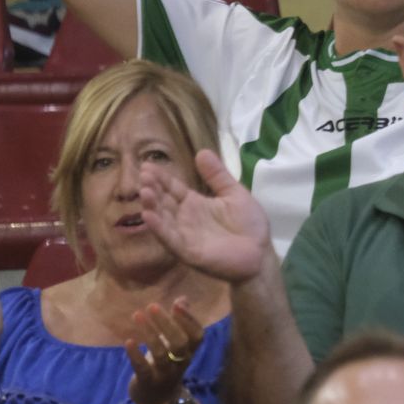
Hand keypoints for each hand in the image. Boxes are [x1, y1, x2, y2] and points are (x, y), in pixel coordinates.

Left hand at [125, 298, 204, 403]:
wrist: (158, 400)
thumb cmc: (167, 364)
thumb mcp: (176, 344)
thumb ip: (180, 322)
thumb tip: (182, 299)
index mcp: (190, 352)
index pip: (197, 335)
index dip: (189, 320)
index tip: (176, 304)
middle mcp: (180, 362)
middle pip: (180, 342)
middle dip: (167, 323)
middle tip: (152, 306)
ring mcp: (164, 373)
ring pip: (161, 353)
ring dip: (150, 333)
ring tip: (137, 315)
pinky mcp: (147, 382)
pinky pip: (142, 368)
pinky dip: (135, 354)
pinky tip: (128, 341)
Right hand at [140, 149, 271, 283]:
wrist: (260, 253)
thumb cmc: (248, 223)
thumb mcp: (234, 193)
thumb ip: (217, 175)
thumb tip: (202, 151)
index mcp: (195, 204)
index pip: (173, 188)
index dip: (161, 178)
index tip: (147, 164)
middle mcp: (185, 219)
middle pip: (164, 202)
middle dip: (153, 189)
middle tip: (143, 175)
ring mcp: (185, 235)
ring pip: (163, 220)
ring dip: (153, 206)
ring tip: (145, 191)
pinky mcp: (188, 252)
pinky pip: (170, 239)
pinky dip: (159, 228)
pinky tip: (149, 216)